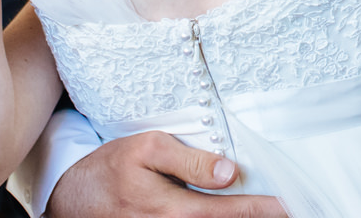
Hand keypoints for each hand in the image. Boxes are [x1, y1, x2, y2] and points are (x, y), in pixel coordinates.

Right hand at [45, 132, 286, 217]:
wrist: (72, 202)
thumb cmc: (110, 170)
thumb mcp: (146, 149)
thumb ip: (188, 161)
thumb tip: (228, 171)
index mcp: (172, 208)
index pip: (229, 210)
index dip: (261, 209)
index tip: (288, 206)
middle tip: (288, 210)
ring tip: (264, 212)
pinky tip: (232, 213)